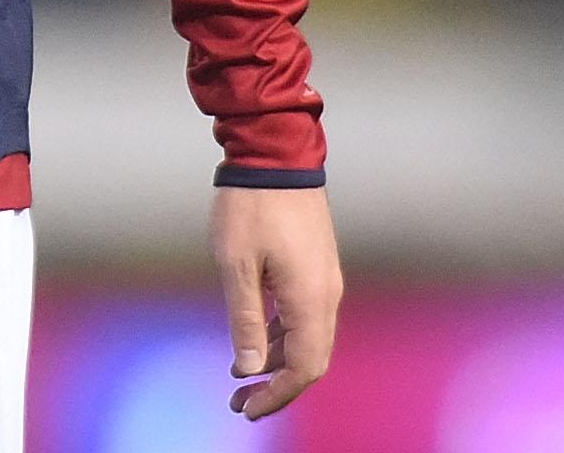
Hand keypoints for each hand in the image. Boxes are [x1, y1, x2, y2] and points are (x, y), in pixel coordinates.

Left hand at [211, 183, 341, 419]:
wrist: (276, 153)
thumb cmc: (252, 206)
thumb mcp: (236, 265)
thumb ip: (245, 320)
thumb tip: (249, 368)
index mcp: (310, 300)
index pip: (303, 368)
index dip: (276, 395)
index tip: (245, 408)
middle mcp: (327, 294)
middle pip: (311, 359)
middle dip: (277, 385)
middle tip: (241, 400)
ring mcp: (325, 279)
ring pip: (309, 337)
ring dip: (278, 360)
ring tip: (243, 373)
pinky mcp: (318, 265)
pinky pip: (306, 315)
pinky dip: (283, 335)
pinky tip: (257, 337)